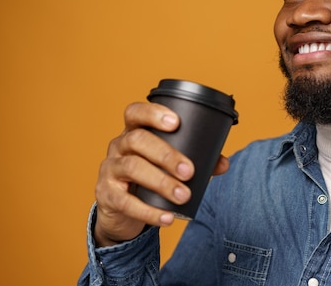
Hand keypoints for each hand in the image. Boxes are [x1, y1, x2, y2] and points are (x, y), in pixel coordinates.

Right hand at [93, 102, 229, 246]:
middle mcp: (118, 146)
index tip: (176, 123)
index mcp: (134, 132)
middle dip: (166, 154)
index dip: (153, 113)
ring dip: (161, 182)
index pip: (135, 113)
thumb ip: (196, 160)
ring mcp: (110, 169)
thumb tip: (223, 163)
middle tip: (189, 171)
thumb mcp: (167, 165)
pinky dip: (149, 211)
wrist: (120, 210)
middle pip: (138, 140)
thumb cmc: (148, 177)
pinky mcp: (106, 195)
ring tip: (183, 195)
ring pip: (132, 168)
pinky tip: (167, 217)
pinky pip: (125, 202)